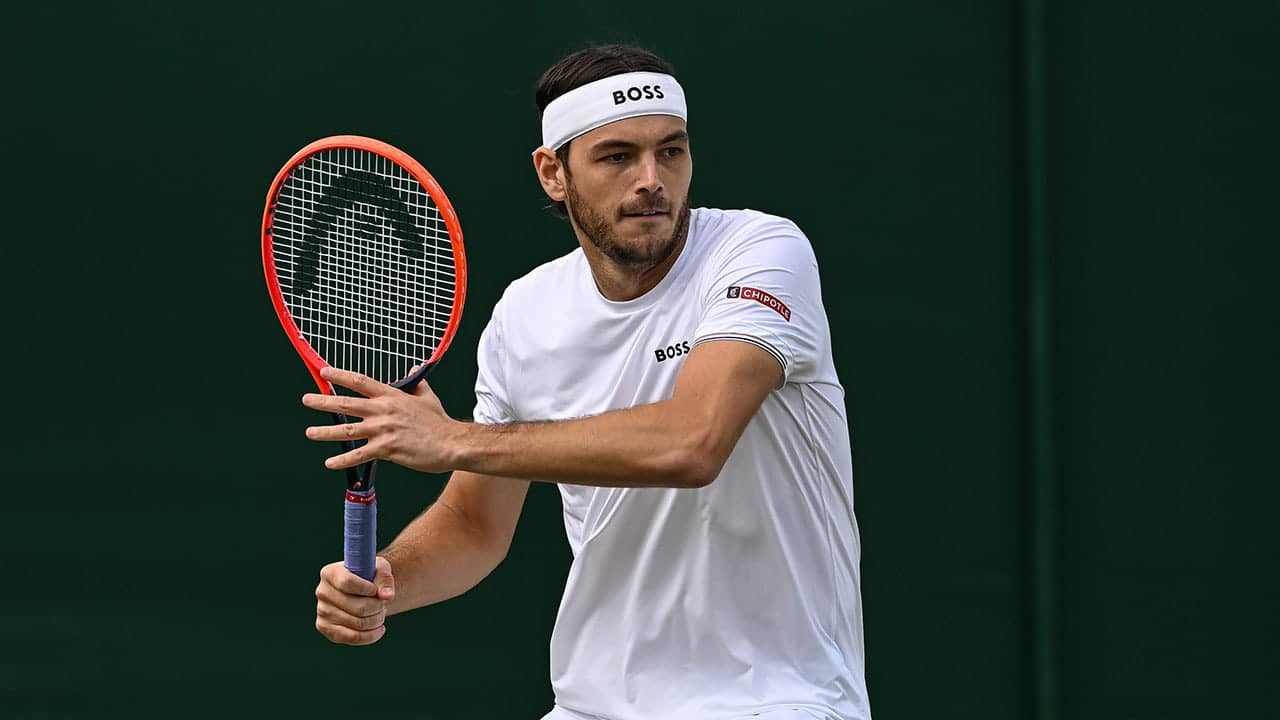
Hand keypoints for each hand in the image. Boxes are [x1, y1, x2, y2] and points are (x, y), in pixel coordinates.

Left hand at [301, 366, 461, 472]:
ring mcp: (383, 431)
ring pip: (348, 431)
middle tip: (307, 400)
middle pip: (347, 404)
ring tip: (310, 432)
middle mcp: (383, 411)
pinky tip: (330, 463)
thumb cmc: (439, 422)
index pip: (360, 382)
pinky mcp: (387, 449)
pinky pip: (360, 455)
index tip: (323, 372)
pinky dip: (343, 460)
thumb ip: (416, 383)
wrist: (451, 443)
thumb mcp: (427, 396)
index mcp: (392, 396)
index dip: (340, 376)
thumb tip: (413, 368)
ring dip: (326, 432)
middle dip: (323, 402)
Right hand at [314, 556, 395, 644]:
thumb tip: (387, 596)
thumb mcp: (379, 570)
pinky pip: (352, 637)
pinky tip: (379, 628)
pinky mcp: (325, 628)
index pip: (347, 583)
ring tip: (380, 612)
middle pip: (357, 607)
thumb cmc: (370, 577)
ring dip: (377, 620)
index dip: (367, 589)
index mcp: (330, 573)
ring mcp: (322, 612)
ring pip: (358, 624)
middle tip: (383, 603)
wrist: (361, 591)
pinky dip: (370, 635)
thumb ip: (385, 579)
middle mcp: (322, 592)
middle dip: (377, 607)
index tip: (376, 591)